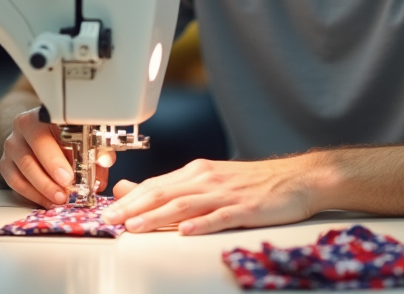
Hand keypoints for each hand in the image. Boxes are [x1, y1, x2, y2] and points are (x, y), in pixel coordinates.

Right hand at [0, 110, 114, 207]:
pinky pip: (15, 182)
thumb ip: (97, 147)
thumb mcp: (86, 134)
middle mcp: (22, 129)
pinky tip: (46, 200)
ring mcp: (12, 146)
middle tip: (64, 194)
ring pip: (21, 171)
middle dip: (48, 180)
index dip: (55, 159)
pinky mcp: (5, 163)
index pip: (44, 136)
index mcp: (41, 116)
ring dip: (41, 189)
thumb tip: (105, 160)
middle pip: (30, 157)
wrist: (42, 130)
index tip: (68, 176)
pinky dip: (31, 194)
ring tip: (58, 200)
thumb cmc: (67, 132)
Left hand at [101, 156, 320, 235]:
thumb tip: (133, 190)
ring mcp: (226, 193)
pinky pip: (220, 217)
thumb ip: (173, 188)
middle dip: (133, 207)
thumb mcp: (210, 181)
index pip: (155, 185)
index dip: (129, 198)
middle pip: (164, 193)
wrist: (298, 178)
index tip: (105, 211)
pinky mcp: (246, 208)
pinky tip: (186, 231)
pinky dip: (202, 224)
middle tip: (109, 219)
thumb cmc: (254, 184)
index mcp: (198, 172)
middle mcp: (208, 179)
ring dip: (157, 216)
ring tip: (135, 226)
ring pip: (185, 204)